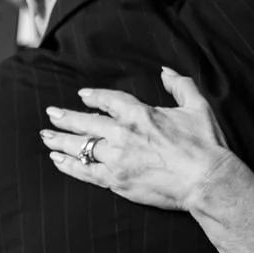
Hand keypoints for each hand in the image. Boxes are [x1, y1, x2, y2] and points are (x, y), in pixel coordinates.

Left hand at [38, 67, 241, 210]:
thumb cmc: (206, 145)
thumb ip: (180, 84)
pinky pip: (85, 172)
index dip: (94, 97)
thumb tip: (166, 71)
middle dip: (66, 118)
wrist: (207, 181)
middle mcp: (123, 134)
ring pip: (81, 147)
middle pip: (86, 122)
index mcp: (140, 114)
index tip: (82, 95)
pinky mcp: (116, 181)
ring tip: (47, 137)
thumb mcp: (197, 107)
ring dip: (61, 141)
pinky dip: (69, 165)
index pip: (109, 100)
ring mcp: (117, 159)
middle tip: (51, 114)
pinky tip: (58, 160)